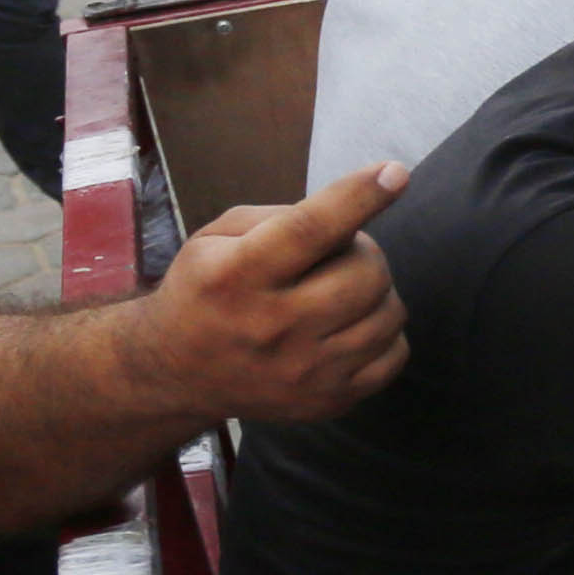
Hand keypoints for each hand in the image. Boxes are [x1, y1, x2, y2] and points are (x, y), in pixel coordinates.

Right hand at [134, 158, 408, 423]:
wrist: (177, 373)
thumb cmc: (205, 291)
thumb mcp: (216, 239)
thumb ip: (279, 218)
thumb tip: (354, 211)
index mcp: (237, 276)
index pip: (308, 230)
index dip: (358, 198)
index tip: (395, 173)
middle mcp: (272, 327)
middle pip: (364, 273)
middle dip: (364, 251)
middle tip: (338, 255)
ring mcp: (305, 372)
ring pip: (388, 313)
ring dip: (376, 290)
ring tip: (340, 290)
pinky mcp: (329, 401)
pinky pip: (395, 353)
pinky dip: (384, 331)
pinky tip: (351, 325)